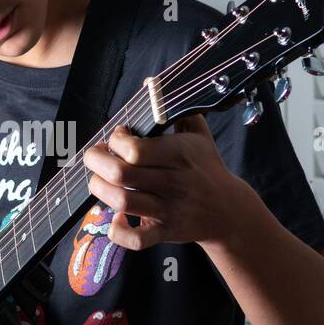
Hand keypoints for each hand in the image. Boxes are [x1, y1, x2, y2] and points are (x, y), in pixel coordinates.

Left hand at [82, 115, 244, 250]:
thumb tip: (150, 83)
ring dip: (100, 190)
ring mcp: (169, 209)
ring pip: (122, 202)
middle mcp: (173, 182)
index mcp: (179, 154)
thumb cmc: (206, 166)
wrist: (229, 210)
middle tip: (94, 157)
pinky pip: (135, 240)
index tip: (116, 137)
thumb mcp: (198, 133)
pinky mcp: (165, 232)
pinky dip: (117, 231)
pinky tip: (116, 218)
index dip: (116, 140)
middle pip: (122, 173)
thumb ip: (176, 107)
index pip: (135, 147)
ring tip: (99, 181)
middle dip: (96, 162)